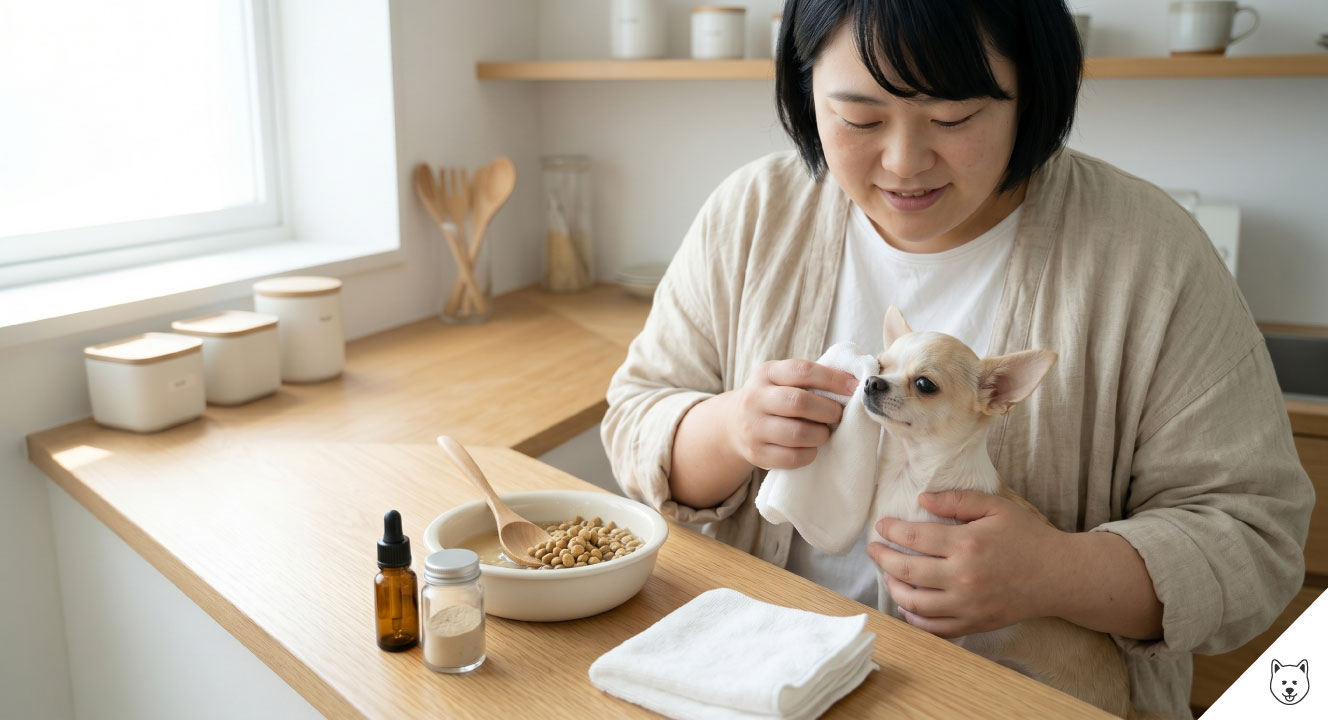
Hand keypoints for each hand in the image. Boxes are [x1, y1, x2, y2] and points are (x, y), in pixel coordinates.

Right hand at [726, 359, 859, 470]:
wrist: (734, 424)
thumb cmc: (774, 399)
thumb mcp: (783, 379)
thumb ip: (811, 379)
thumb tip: (855, 385)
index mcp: (767, 373)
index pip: (803, 371)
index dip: (833, 379)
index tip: (855, 388)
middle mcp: (755, 398)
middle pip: (799, 402)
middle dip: (829, 410)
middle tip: (838, 415)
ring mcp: (753, 427)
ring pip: (797, 433)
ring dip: (821, 434)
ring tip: (824, 433)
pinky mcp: (756, 453)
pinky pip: (792, 458)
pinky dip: (809, 454)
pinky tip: (811, 448)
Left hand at [865, 490, 1065, 637]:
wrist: (1059, 576)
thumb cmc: (1028, 537)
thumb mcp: (996, 507)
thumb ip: (957, 500)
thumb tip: (922, 500)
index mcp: (967, 545)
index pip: (914, 538)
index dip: (891, 531)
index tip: (880, 526)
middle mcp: (962, 578)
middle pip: (906, 571)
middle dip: (882, 558)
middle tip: (873, 549)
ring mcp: (967, 606)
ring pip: (914, 603)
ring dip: (893, 588)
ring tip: (887, 575)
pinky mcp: (973, 624)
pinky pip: (934, 628)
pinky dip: (914, 618)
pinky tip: (907, 604)